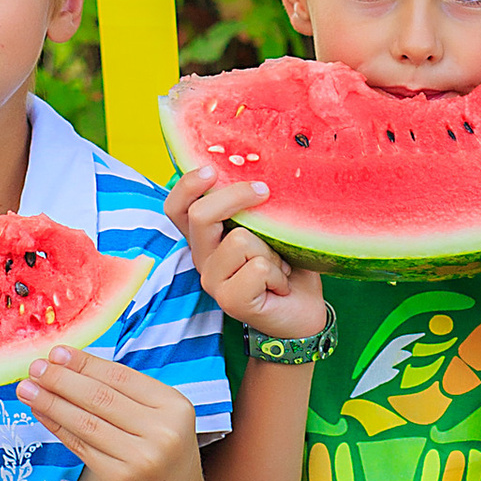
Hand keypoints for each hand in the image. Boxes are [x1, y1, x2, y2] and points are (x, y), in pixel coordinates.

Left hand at [22, 347, 204, 480]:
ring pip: (86, 422)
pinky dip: (58, 426)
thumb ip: (124, 394)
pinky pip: (81, 446)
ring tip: (27, 389)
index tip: (57, 352)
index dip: (86, 363)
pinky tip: (41, 413)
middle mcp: (162, 432)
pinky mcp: (120, 480)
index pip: (121, 377)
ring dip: (51, 402)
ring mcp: (141, 458)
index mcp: (175, 406)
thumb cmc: (159, 452)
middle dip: (62, 380)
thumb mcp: (158, 418)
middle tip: (35, 367)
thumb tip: (68, 364)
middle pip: (101, 398)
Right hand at [164, 159, 329, 344]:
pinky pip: (257, 267)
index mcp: (206, 238)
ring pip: (240, 240)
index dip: (186, 186)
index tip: (212, 170)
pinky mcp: (229, 300)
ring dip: (271, 249)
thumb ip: (254, 209)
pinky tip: (279, 286)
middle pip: (202, 215)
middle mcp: (202, 258)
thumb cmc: (286, 264)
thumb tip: (258, 178)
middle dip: (237, 196)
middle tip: (264, 192)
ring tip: (277, 265)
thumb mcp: (269, 229)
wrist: (303, 311)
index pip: (177, 208)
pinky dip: (278, 272)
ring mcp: (213, 281)